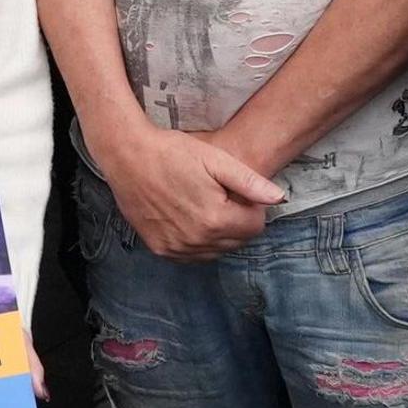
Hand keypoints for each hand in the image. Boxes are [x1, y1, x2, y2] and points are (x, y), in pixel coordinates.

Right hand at [95, 118, 285, 261]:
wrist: (128, 156)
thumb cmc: (173, 153)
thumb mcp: (216, 159)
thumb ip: (250, 182)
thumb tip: (279, 199)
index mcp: (216, 219)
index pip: (256, 226)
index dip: (251, 206)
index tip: (236, 191)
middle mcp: (197, 241)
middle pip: (237, 241)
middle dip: (236, 221)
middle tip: (219, 195)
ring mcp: (177, 248)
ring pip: (216, 251)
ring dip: (217, 233)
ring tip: (203, 204)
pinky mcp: (161, 249)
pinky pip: (192, 255)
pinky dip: (197, 241)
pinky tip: (188, 217)